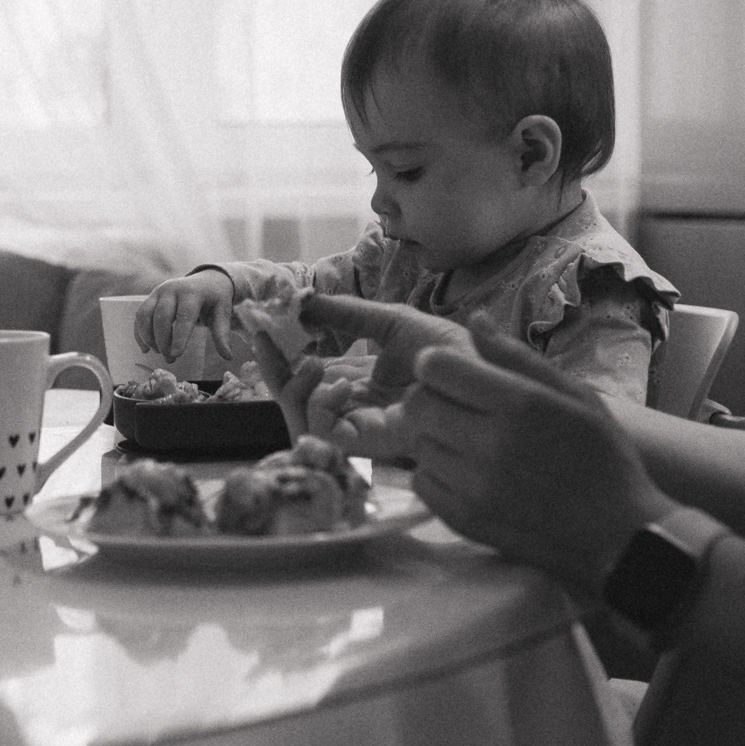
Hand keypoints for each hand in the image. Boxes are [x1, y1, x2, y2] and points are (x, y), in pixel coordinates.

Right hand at [136, 269, 238, 360]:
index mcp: (193, 293)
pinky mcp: (150, 298)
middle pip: (161, 316)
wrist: (206, 281)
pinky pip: (139, 316)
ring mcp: (159, 292)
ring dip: (148, 337)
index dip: (179, 336)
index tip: (176, 354)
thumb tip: (228, 357)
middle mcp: (172, 289)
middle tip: (169, 359)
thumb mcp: (222, 314)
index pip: (184, 316)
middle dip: (163, 340)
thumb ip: (222, 335)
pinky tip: (146, 349)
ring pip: (145, 315)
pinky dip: (139, 333)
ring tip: (159, 353)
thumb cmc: (214, 300)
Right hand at [249, 296, 471, 456]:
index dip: (282, 356)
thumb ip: (348, 314)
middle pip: (297, 400)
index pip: (309, 376)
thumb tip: (304, 301)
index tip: (263, 329)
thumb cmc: (449, 350)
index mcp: (362, 382)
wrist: (482, 373)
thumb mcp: (390, 321)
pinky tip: (337, 384)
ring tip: (311, 362)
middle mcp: (356, 407)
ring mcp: (361, 427)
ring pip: (303, 420)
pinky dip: (320, 408)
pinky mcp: (370, 445)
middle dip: (274, 371)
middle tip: (262, 340)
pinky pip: (325, 434)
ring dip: (295, 389)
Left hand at [401, 328, 674, 594]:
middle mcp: (489, 444)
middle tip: (456, 405)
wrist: (618, 535)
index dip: (436, 363)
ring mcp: (473, 486)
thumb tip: (474, 320)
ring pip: (415, 442)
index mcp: (519, 404)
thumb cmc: (604, 457)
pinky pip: (421, 482)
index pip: (437, 367)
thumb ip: (517, 357)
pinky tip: (466, 471)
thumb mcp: (575, 395)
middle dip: (428, 395)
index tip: (450, 371)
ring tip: (467, 439)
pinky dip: (434, 471)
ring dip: (432, 434)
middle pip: (416, 403)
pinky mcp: (464, 519)